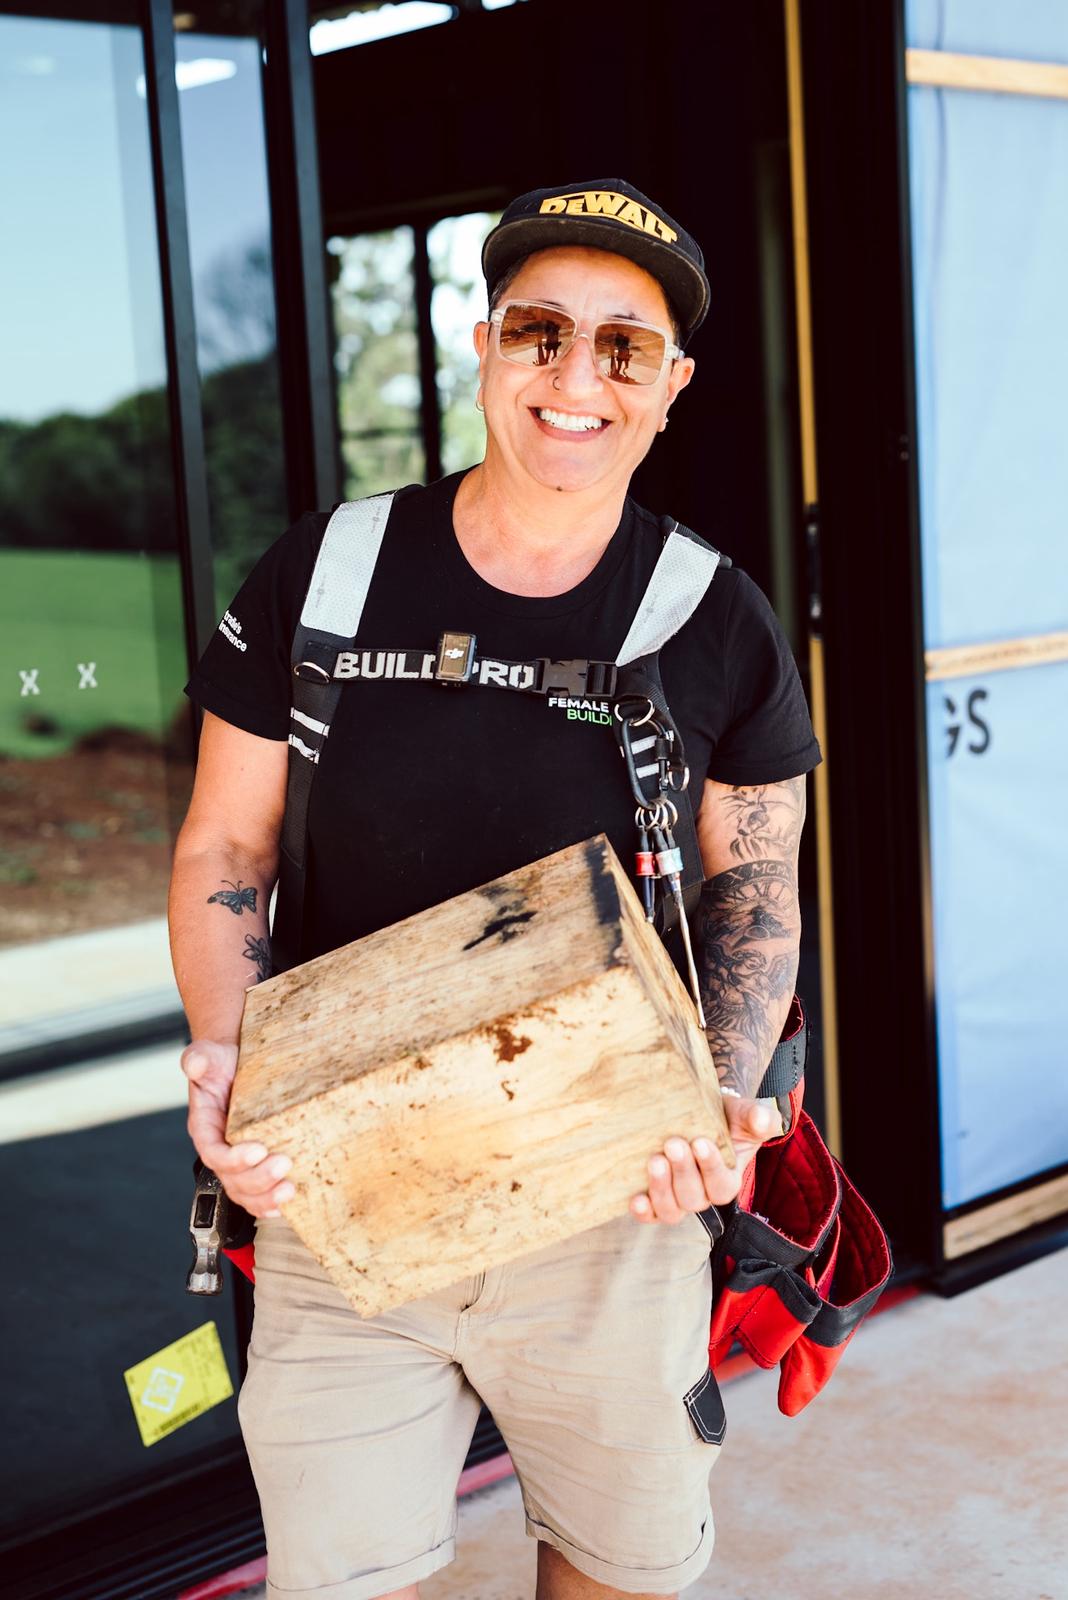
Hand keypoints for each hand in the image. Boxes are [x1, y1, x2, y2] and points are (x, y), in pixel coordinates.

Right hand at [182, 1039, 294, 1218]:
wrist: (238, 1062)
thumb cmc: (222, 1063)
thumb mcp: (209, 1055)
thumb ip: (199, 1058)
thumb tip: (194, 1063)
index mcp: (205, 1127)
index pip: (212, 1152)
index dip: (232, 1158)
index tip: (257, 1149)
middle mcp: (221, 1148)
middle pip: (231, 1178)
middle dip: (257, 1178)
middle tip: (283, 1164)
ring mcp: (238, 1159)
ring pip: (245, 1192)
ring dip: (266, 1197)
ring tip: (289, 1189)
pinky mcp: (258, 1163)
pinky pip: (259, 1193)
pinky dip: (271, 1204)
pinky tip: (287, 1204)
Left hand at [629, 1096, 783, 1224]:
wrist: (695, 1114)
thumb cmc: (722, 1118)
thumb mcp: (743, 1114)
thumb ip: (758, 1116)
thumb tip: (763, 1120)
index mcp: (727, 1179)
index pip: (722, 1184)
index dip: (711, 1167)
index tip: (701, 1142)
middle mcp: (703, 1195)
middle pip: (695, 1198)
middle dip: (683, 1172)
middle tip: (673, 1144)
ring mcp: (677, 1199)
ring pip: (672, 1211)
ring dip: (662, 1189)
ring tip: (655, 1161)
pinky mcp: (654, 1198)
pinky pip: (650, 1215)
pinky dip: (643, 1212)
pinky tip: (635, 1199)